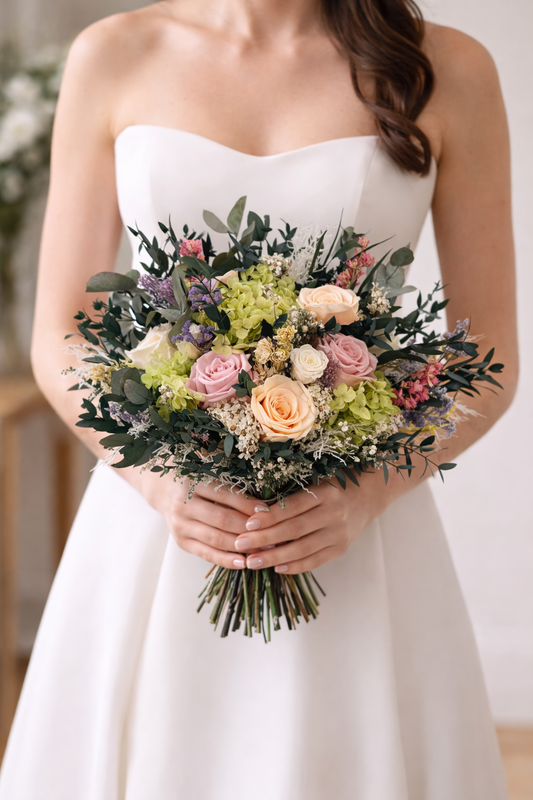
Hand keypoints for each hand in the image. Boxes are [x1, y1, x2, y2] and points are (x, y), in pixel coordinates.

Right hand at [143, 471, 264, 568]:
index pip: (225, 495)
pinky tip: (243, 563)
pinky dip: (226, 560)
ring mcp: (180, 526)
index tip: (267, 511)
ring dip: (241, 546)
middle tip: (271, 534)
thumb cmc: (196, 481)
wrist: (165, 492)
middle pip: (222, 519)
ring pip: (215, 539)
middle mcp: (183, 505)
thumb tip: (262, 502)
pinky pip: (206, 554)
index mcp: (192, 483)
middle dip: (248, 528)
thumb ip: (230, 484)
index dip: (247, 504)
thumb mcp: (209, 474)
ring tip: (263, 550)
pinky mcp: (182, 542)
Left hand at [234, 478, 379, 573]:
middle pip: (294, 529)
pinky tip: (277, 568)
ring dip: (275, 557)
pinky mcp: (341, 548)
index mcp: (324, 492)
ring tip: (252, 562)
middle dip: (265, 539)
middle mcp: (334, 513)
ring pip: (303, 548)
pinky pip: (315, 560)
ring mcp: (339, 533)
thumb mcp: (314, 483)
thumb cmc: (330, 487)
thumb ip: (289, 496)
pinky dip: (295, 566)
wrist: (366, 498)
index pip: (292, 506)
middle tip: (241, 544)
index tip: (247, 524)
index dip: (269, 516)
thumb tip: (255, 512)